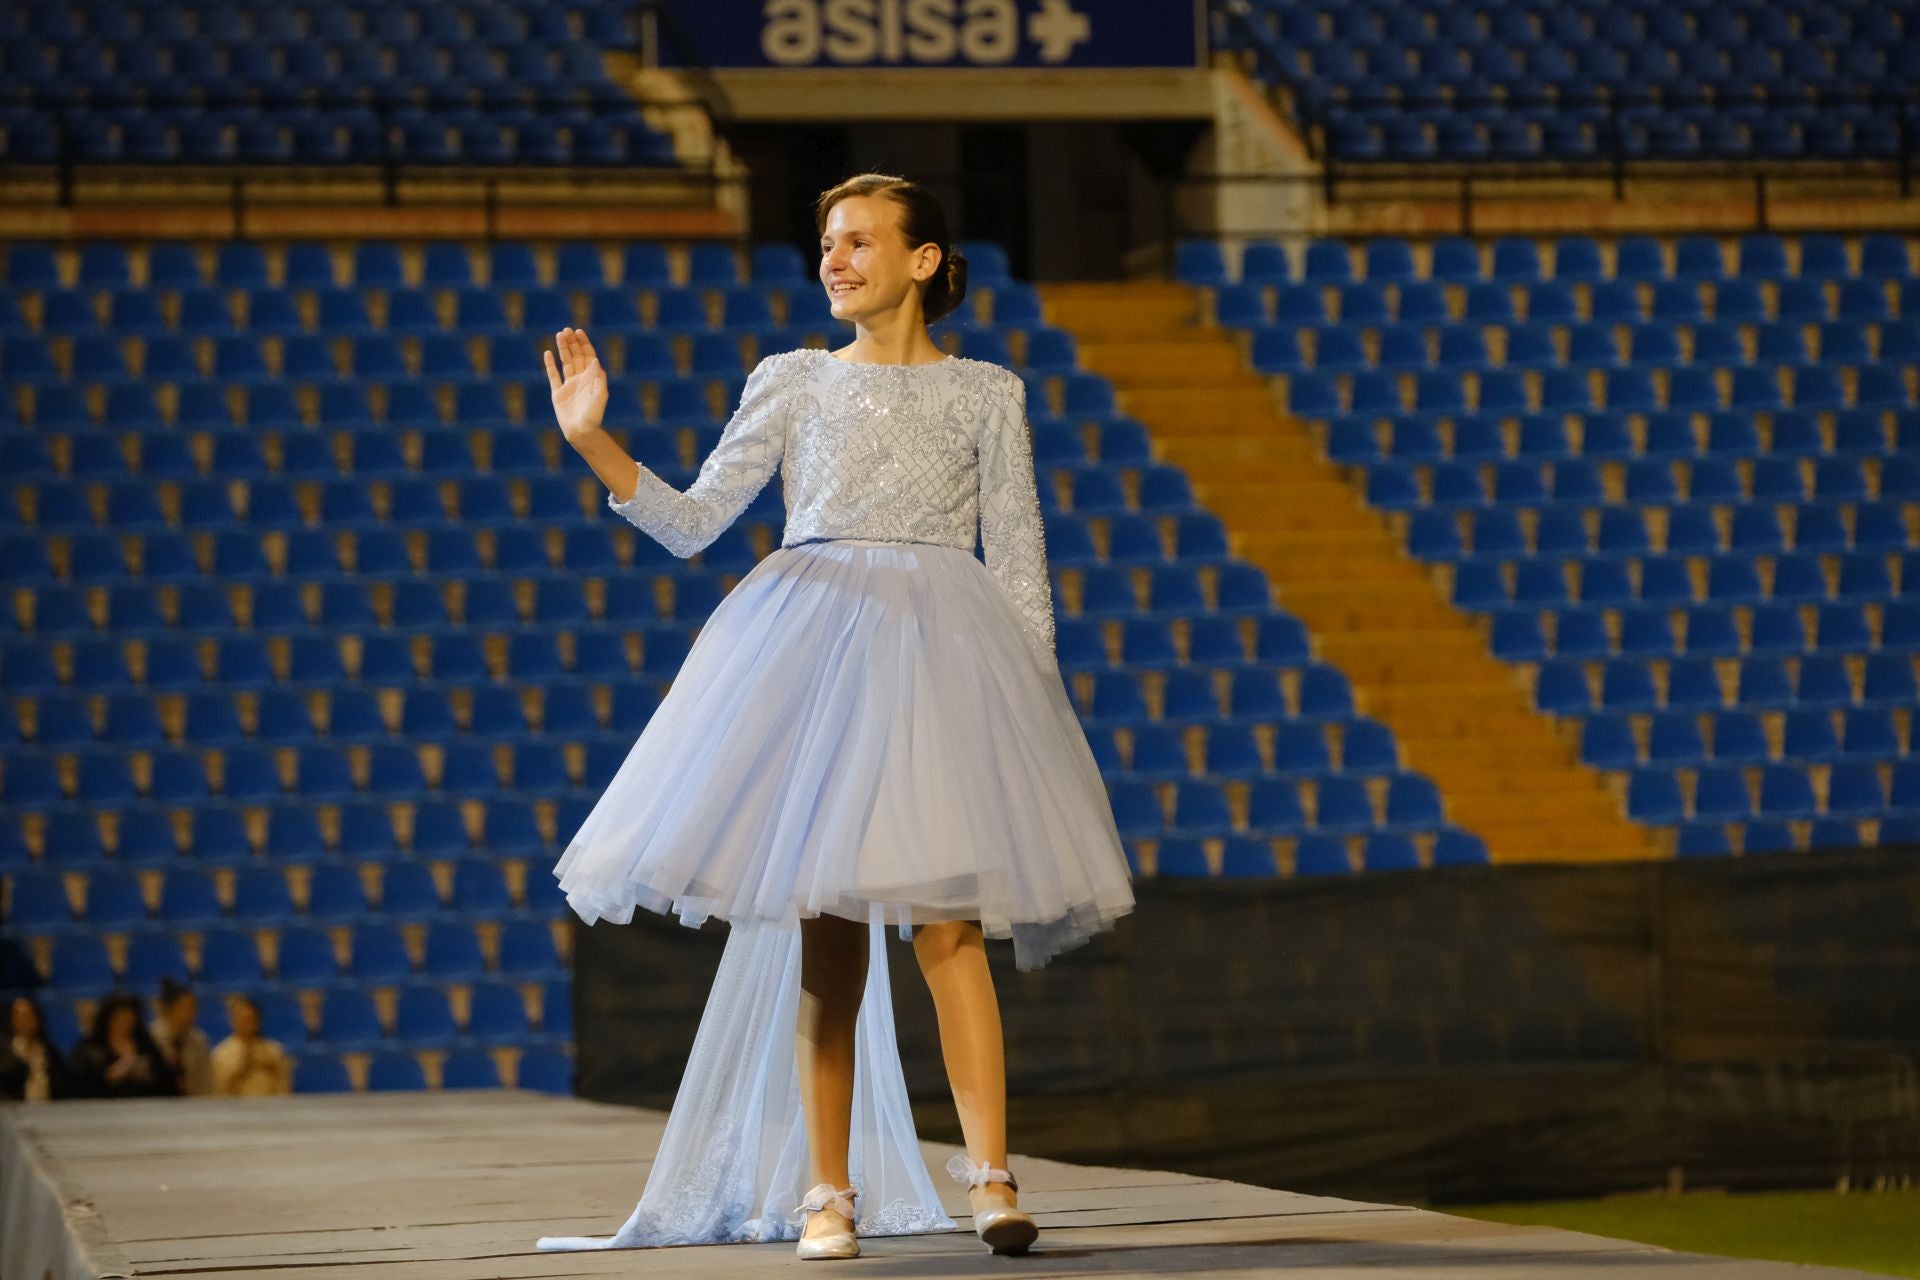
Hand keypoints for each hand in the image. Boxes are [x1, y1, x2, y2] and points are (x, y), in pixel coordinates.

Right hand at [545, 327, 609, 445]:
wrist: (581, 432)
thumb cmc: (594, 415)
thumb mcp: (600, 395)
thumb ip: (598, 378)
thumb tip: (594, 360)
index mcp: (591, 379)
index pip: (588, 356)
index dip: (584, 343)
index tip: (579, 331)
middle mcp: (580, 380)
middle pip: (576, 356)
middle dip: (572, 342)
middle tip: (566, 330)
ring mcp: (568, 385)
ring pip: (565, 362)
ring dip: (562, 349)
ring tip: (559, 335)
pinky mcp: (558, 393)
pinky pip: (553, 376)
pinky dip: (550, 364)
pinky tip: (548, 353)